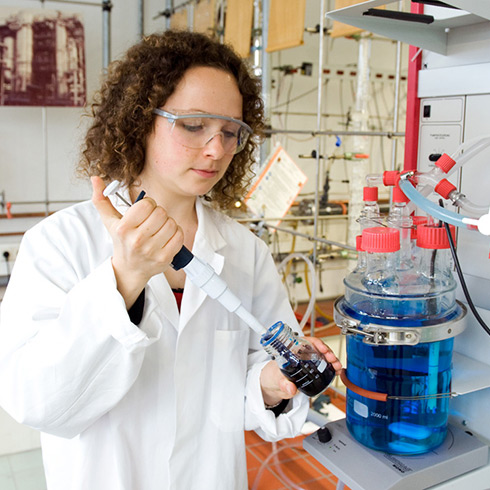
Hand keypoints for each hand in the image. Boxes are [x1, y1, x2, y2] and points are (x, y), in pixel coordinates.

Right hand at [91, 176, 183, 307]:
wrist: (130, 269)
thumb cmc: (122, 241)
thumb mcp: (110, 221)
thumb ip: (101, 199)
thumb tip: (95, 178)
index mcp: (123, 229)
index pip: (147, 204)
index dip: (149, 204)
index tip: (145, 211)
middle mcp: (137, 241)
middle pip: (161, 212)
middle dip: (159, 213)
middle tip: (153, 221)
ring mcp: (151, 251)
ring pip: (171, 223)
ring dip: (168, 223)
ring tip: (159, 229)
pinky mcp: (165, 258)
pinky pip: (179, 236)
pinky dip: (176, 233)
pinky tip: (167, 237)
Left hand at [260, 337, 342, 406]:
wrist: (273, 385)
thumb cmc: (272, 377)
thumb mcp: (277, 381)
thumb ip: (283, 385)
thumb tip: (291, 388)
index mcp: (291, 351)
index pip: (305, 341)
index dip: (316, 343)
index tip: (322, 348)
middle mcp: (301, 354)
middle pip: (317, 348)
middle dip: (327, 352)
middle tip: (332, 359)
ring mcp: (307, 362)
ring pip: (322, 356)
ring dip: (332, 359)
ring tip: (337, 366)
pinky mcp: (311, 370)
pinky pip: (323, 365)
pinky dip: (331, 366)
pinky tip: (336, 371)